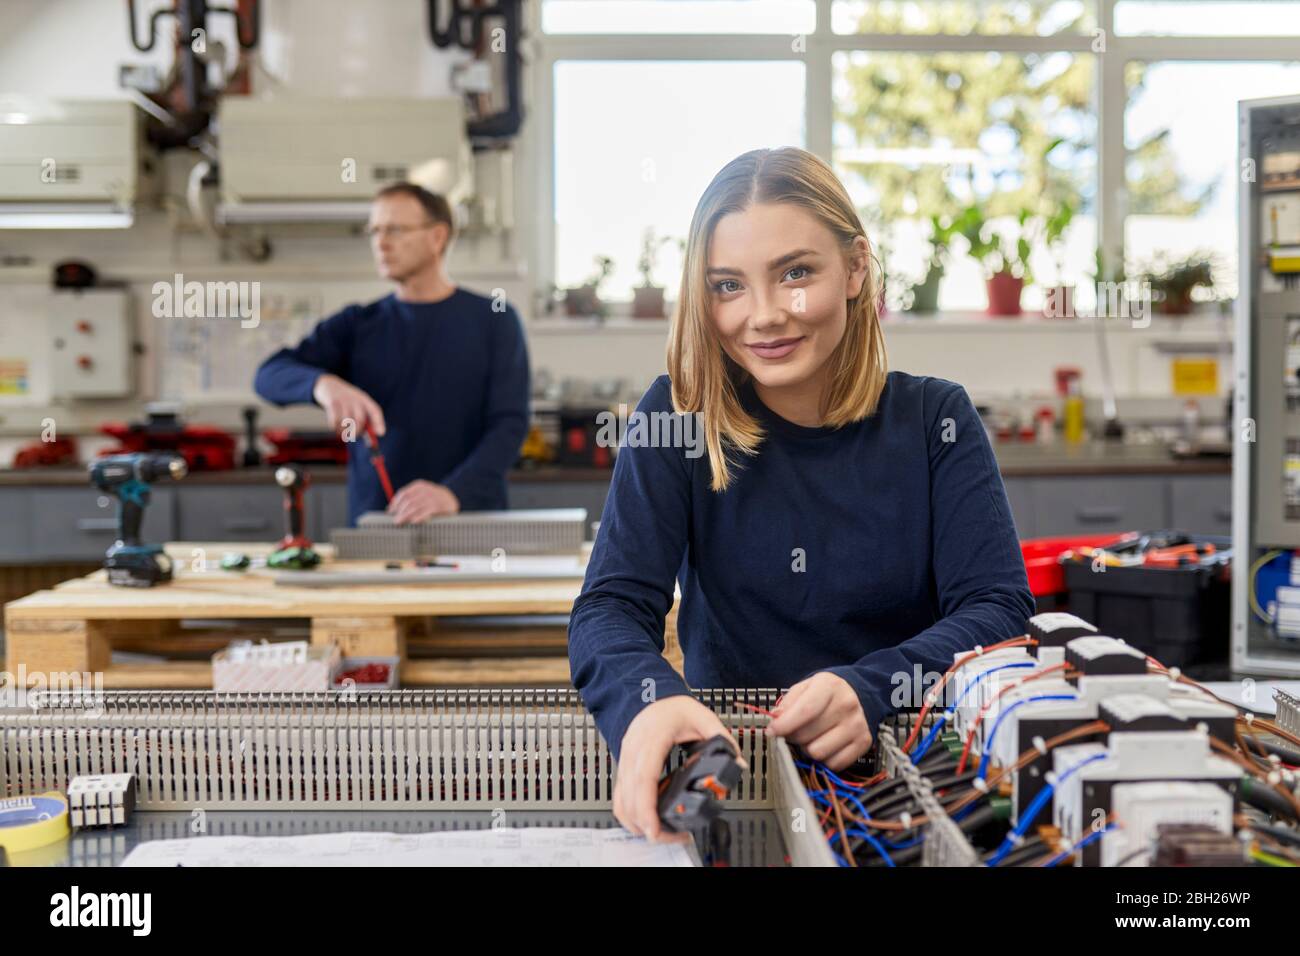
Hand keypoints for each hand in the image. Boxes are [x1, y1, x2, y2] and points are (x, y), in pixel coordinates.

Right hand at [312, 373, 385, 436]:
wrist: (328, 384)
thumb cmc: (345, 400)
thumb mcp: (356, 405)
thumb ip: (364, 419)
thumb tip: (370, 437)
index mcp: (364, 399)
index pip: (375, 410)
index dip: (379, 422)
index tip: (381, 433)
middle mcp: (356, 399)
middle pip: (360, 419)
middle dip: (357, 431)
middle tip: (352, 436)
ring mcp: (344, 400)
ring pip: (347, 421)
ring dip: (344, 431)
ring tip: (341, 433)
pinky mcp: (332, 402)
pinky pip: (335, 420)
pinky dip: (335, 427)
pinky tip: (334, 428)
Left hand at [387, 480, 458, 523]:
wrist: (451, 500)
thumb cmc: (432, 500)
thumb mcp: (421, 495)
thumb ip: (409, 500)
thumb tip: (391, 510)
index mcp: (419, 486)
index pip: (404, 493)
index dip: (395, 503)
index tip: (390, 512)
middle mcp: (426, 490)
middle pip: (409, 500)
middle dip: (400, 511)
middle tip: (395, 520)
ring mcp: (433, 497)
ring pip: (415, 506)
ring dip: (406, 515)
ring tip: (400, 522)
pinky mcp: (440, 506)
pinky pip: (426, 512)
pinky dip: (418, 517)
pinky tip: (413, 521)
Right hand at [614, 695, 741, 843]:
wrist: (654, 696)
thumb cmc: (674, 707)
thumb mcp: (703, 717)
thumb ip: (722, 738)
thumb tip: (737, 763)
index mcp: (653, 736)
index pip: (644, 776)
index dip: (646, 805)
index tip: (654, 827)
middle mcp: (634, 749)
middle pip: (630, 793)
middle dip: (644, 821)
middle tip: (665, 838)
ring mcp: (625, 758)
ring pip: (621, 798)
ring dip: (635, 821)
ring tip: (659, 833)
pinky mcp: (624, 766)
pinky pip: (619, 795)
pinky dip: (629, 813)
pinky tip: (644, 822)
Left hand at [766, 672, 871, 770]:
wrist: (853, 697)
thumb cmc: (824, 694)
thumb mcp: (804, 688)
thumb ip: (787, 703)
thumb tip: (776, 718)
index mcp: (830, 686)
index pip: (805, 710)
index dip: (784, 725)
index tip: (772, 731)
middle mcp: (847, 705)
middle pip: (806, 735)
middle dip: (793, 736)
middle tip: (794, 731)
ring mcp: (857, 725)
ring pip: (817, 752)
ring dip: (808, 749)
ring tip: (811, 738)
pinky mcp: (863, 743)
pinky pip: (833, 764)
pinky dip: (824, 759)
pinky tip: (825, 744)